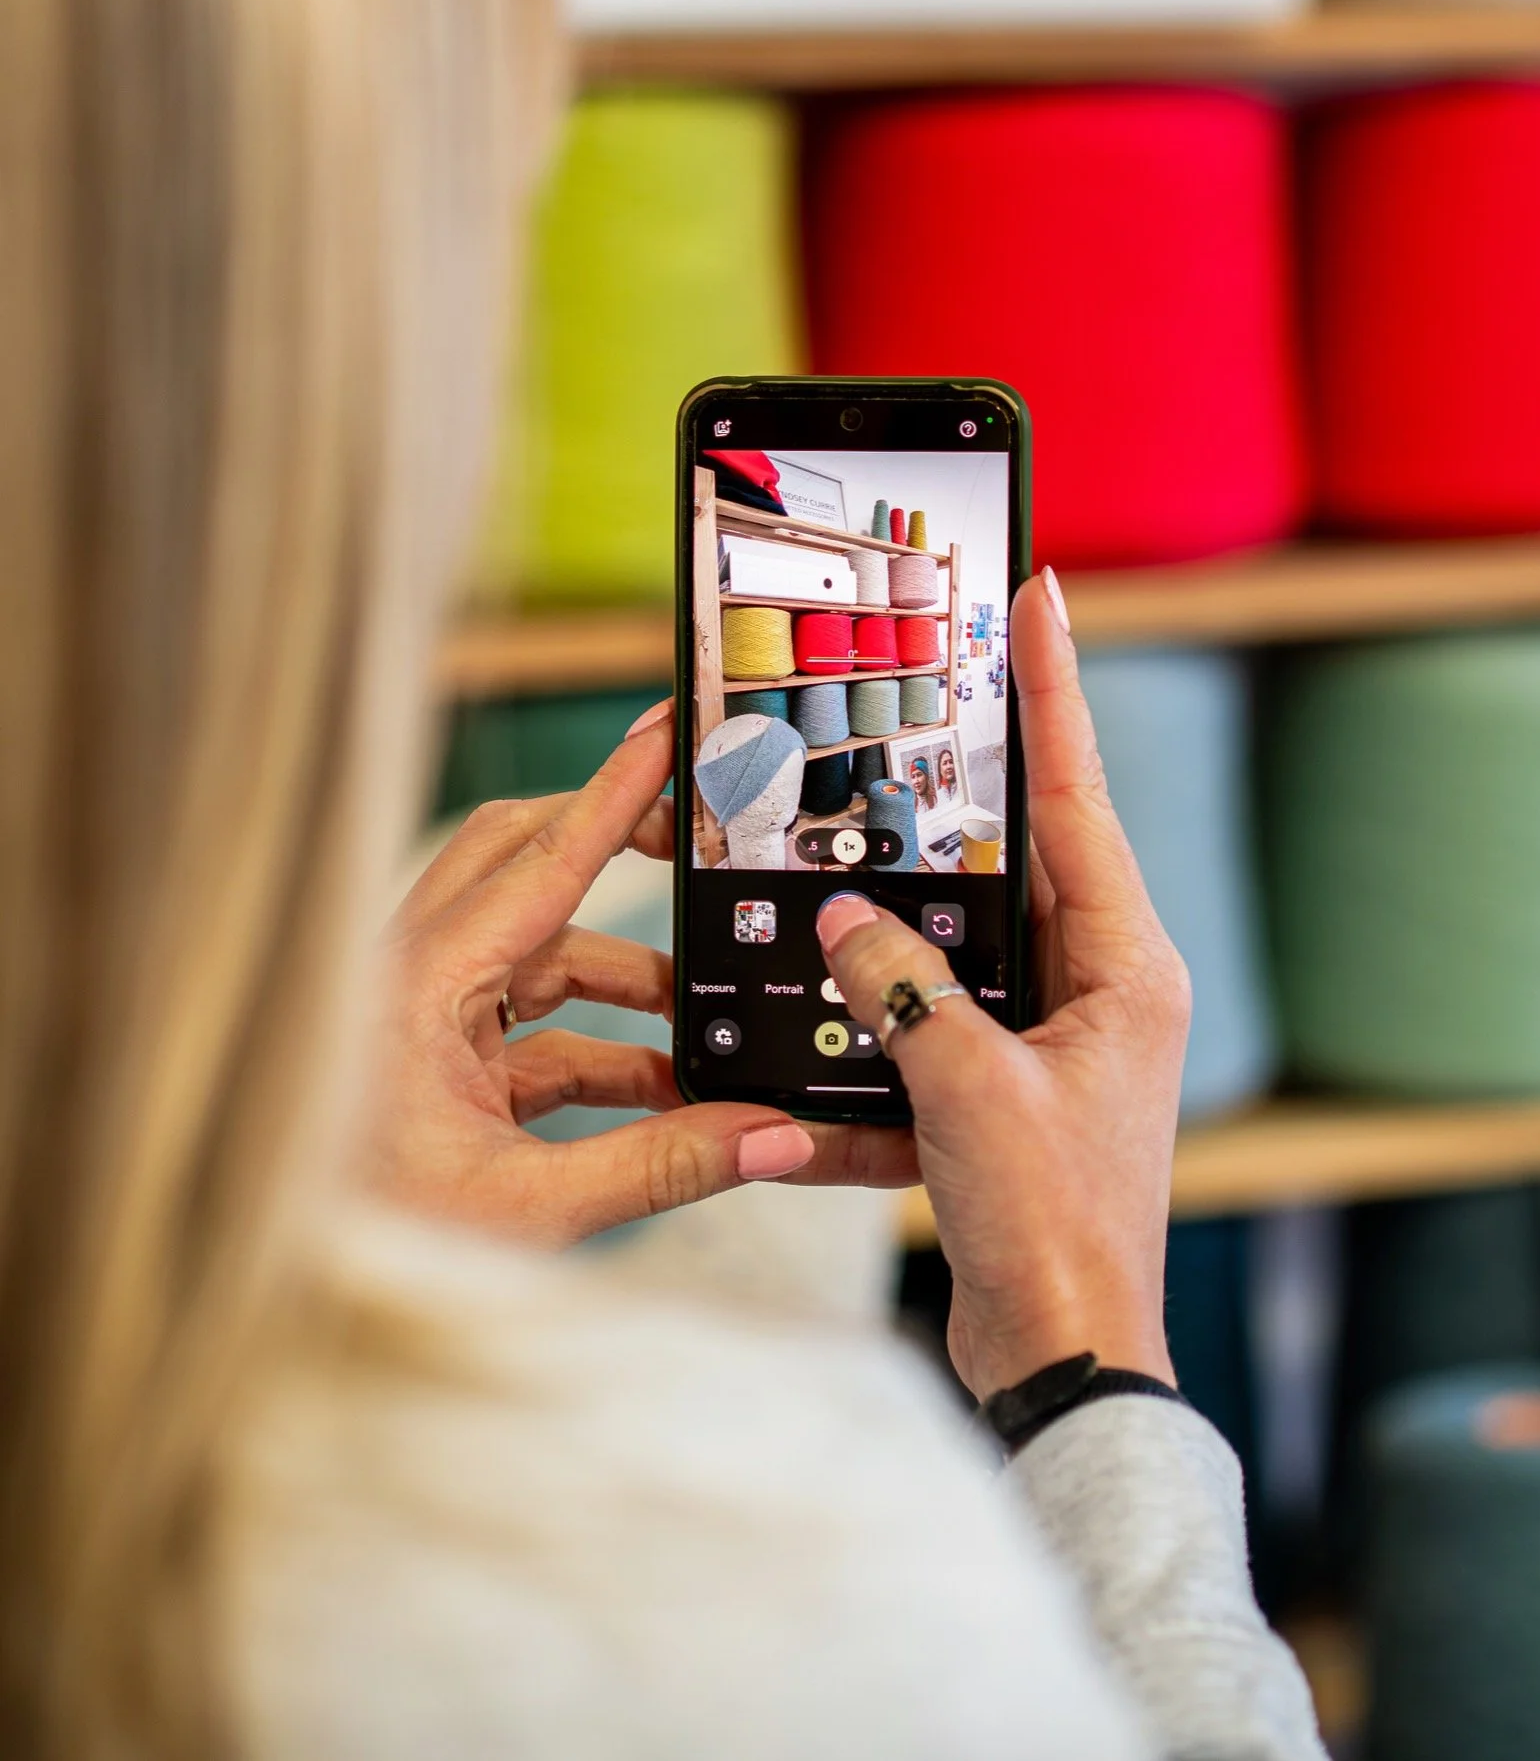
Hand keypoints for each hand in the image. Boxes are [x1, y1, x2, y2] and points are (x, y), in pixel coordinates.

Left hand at [363, 710, 914, 1245]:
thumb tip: (773, 1136)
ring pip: (532, 948)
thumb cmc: (365, 1249)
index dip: (617, 793)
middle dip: (614, 843)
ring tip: (706, 1012)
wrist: (273, 1303)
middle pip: (521, 859)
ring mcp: (416, 1014)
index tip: (669, 729)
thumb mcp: (527, 1210)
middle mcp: (409, 977)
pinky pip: (527, 1022)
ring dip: (621, 976)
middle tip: (697, 838)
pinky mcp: (428, 1060)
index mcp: (418, 986)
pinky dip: (597, 1043)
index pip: (542, 861)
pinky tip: (665, 1088)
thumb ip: (659, 1166)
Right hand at [814, 569, 1190, 1400]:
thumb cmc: (1054, 1230)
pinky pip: (925, 1033)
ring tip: (831, 861)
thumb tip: (841, 928)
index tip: (1041, 594)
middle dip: (957, 793)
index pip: (1077, 797)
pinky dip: (868, 1038)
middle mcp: (1097, 989)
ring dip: (893, 926)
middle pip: (1017, 857)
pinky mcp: (1003, 1094)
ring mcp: (1050, 1041)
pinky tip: (804, 1036)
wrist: (1069, 1365)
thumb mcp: (969, 1091)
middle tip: (918, 696)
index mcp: (1122, 967)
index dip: (1052, 691)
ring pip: (958, 944)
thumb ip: (901, 994)